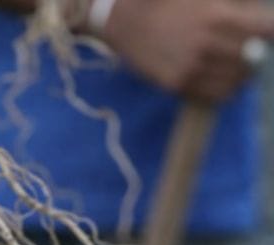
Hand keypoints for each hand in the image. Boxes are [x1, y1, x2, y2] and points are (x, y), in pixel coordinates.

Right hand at [100, 0, 273, 101]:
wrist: (126, 21)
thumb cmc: (169, 2)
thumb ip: (237, 5)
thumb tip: (258, 18)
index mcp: (218, 16)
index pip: (267, 30)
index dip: (268, 31)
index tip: (263, 32)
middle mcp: (207, 44)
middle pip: (255, 57)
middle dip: (256, 53)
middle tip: (249, 50)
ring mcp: (191, 68)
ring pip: (238, 80)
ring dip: (241, 73)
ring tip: (233, 65)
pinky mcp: (177, 84)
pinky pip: (217, 95)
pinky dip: (225, 88)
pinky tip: (218, 77)